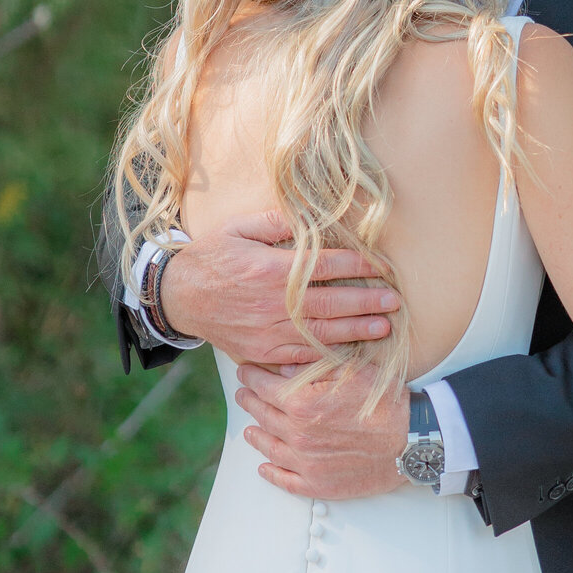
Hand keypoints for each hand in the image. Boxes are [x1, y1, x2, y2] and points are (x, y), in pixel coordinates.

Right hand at [159, 212, 398, 362]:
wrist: (178, 296)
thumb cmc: (210, 257)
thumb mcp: (237, 228)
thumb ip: (274, 221)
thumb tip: (309, 216)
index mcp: (271, 269)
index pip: (325, 265)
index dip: (356, 264)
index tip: (379, 265)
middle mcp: (274, 303)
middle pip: (331, 301)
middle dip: (367, 301)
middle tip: (394, 301)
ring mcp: (269, 331)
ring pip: (322, 332)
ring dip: (356, 330)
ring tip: (384, 327)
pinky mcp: (263, 351)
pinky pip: (300, 356)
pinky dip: (326, 353)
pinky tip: (348, 350)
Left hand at [236, 362, 408, 499]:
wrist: (412, 441)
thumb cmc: (386, 402)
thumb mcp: (351, 371)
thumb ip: (314, 369)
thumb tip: (284, 369)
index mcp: (302, 403)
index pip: (264, 387)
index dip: (251, 377)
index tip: (244, 371)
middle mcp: (298, 434)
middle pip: (263, 416)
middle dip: (250, 402)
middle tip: (242, 395)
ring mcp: (306, 463)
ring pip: (270, 448)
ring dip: (256, 437)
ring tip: (248, 430)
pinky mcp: (319, 484)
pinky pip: (286, 481)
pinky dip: (271, 474)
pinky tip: (264, 468)